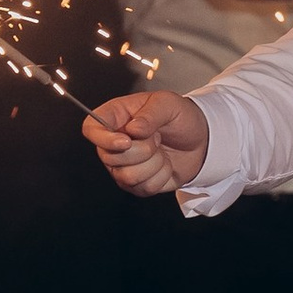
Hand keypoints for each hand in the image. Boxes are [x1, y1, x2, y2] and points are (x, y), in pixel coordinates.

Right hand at [84, 89, 208, 196]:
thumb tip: (133, 129)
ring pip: (127, 176)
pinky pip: (144, 188)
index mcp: (116, 117)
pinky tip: (165, 164)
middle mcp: (113, 143)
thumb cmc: (180, 117)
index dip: (103, 139)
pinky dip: (162, 176)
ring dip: (154, 164)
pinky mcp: (136, 184)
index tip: (126, 141)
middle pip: (110, 158)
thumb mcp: (168, 104)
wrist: (201, 139)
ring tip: (160, 150)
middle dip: (142, 150)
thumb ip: (150, 114)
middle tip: (156, 137)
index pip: (91, 129)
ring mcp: (123, 166)